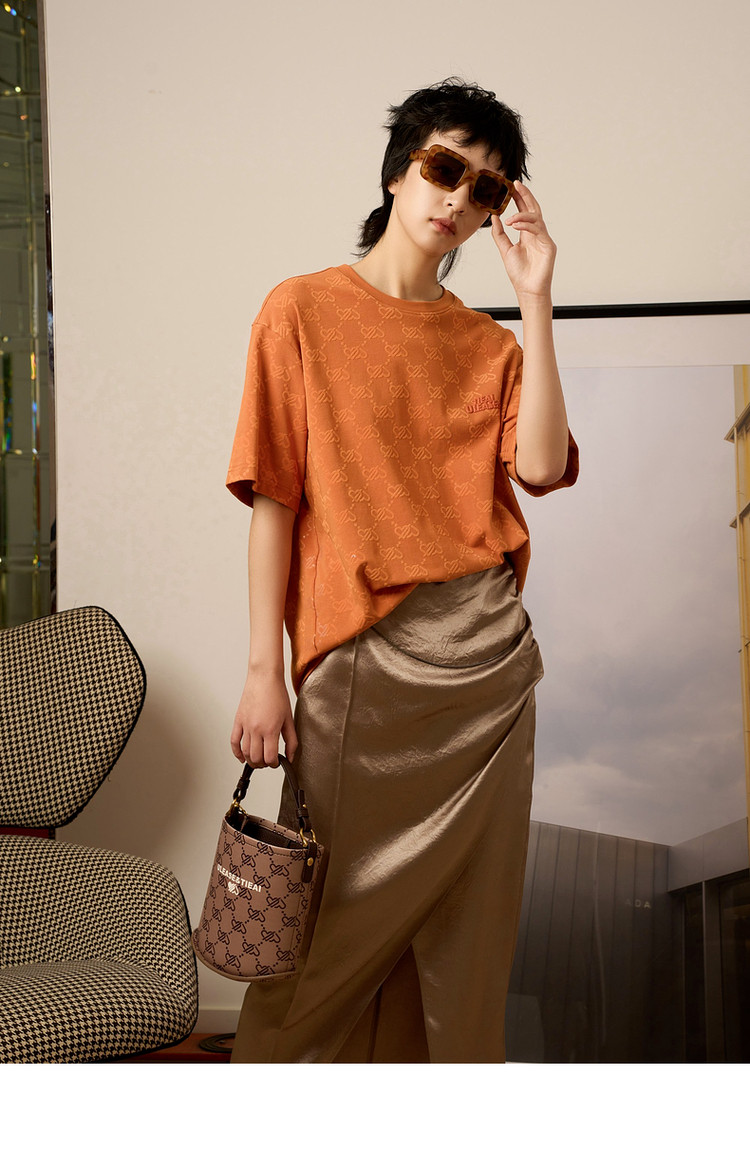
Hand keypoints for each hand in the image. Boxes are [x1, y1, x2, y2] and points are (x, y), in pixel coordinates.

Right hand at [230, 667, 297, 766]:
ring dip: (251, 761)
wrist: (264, 678)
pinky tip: (242, 757)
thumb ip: (291, 740)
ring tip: (258, 760)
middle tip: (268, 761)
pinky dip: (237, 752)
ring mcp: (245, 726)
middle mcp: (256, 729)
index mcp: (270, 729)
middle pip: (256, 758)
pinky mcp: (238, 721)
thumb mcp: (289, 719)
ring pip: (245, 752)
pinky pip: (234, 742)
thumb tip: (291, 756)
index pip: (270, 757)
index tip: (277, 761)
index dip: (274, 763)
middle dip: (263, 764)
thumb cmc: (277, 695)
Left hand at [490, 182, 556, 301]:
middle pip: (534, 209)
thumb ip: (499, 234)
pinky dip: (527, 225)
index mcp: (527, 234)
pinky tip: (515, 224)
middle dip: (525, 196)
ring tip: (510, 218)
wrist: (527, 291)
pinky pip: (539, 230)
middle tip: (516, 185)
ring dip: (523, 214)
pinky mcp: (549, 246)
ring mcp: (544, 239)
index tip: (512, 186)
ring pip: (536, 218)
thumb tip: (494, 218)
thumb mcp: (505, 250)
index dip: (519, 198)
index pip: (525, 211)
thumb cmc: (519, 273)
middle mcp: (537, 234)